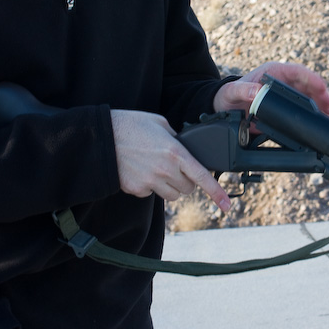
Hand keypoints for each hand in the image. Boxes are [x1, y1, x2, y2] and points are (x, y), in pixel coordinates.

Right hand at [110, 110, 231, 210]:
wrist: (101, 137)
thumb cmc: (130, 125)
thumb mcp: (159, 123)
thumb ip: (176, 138)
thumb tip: (184, 148)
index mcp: (175, 152)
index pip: (202, 176)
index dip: (217, 193)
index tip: (227, 205)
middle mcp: (165, 170)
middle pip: (188, 188)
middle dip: (186, 181)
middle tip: (175, 168)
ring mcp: (150, 181)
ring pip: (172, 195)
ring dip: (170, 186)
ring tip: (156, 169)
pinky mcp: (137, 189)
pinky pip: (151, 194)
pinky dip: (150, 187)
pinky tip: (140, 171)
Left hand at [213, 61, 328, 116]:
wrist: (225, 106)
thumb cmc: (229, 95)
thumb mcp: (233, 92)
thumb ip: (243, 90)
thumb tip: (258, 92)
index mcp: (274, 72)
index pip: (298, 72)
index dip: (312, 80)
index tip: (322, 89)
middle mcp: (283, 81)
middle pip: (308, 85)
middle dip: (321, 95)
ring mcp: (286, 94)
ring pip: (309, 96)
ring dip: (320, 105)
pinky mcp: (286, 106)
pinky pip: (303, 108)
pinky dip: (312, 113)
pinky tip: (319, 121)